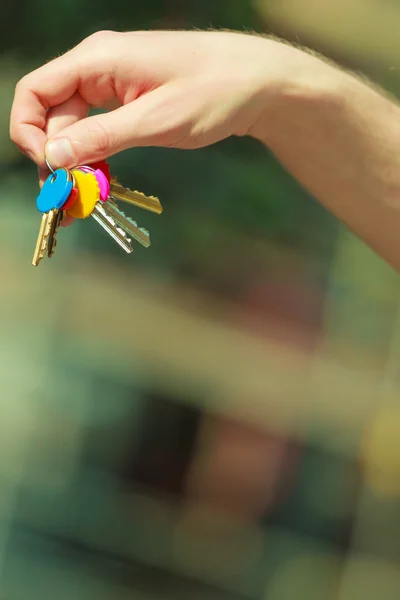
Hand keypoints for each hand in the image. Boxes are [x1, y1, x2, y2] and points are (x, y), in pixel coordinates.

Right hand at [10, 30, 287, 178]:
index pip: (35, 91)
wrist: (259, 83)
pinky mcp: (129, 102)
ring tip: (80, 205)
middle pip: (53, 115)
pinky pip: (98, 131)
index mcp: (97, 59)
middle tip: (67, 203)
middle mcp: (97, 68)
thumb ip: (102, 137)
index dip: (28, 132)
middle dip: (55, 159)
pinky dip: (95, 159)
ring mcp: (113, 85)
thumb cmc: (213, 92)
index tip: (49, 170)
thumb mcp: (155, 120)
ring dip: (74, 165)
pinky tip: (98, 185)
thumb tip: (53, 156)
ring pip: (75, 128)